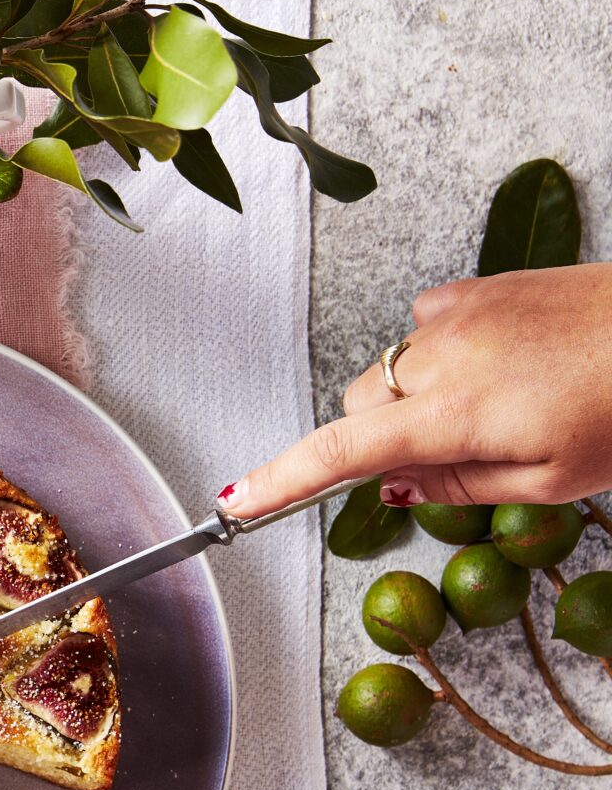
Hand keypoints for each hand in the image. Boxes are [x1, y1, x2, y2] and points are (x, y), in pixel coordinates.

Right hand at [219, 262, 611, 516]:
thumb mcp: (553, 479)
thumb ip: (459, 487)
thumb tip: (396, 485)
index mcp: (454, 413)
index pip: (341, 451)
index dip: (280, 480)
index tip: (235, 502)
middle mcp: (438, 357)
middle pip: (360, 407)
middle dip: (380, 437)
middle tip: (447, 458)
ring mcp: (452, 315)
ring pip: (390, 371)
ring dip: (416, 398)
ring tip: (499, 405)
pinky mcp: (472, 288)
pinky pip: (422, 330)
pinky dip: (439, 356)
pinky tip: (496, 363)